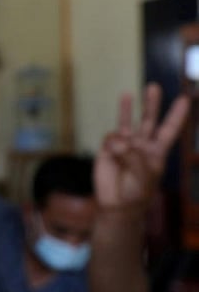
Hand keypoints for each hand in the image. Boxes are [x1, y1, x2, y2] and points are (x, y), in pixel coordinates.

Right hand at [94, 83, 188, 210]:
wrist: (116, 204)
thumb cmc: (137, 192)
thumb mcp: (144, 176)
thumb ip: (133, 156)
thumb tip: (118, 141)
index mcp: (158, 152)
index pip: (170, 130)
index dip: (177, 115)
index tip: (185, 99)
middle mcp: (142, 145)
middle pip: (149, 120)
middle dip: (152, 103)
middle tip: (153, 87)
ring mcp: (124, 146)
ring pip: (127, 122)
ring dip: (128, 109)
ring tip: (127, 94)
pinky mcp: (107, 149)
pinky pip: (111, 138)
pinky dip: (112, 142)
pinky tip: (113, 151)